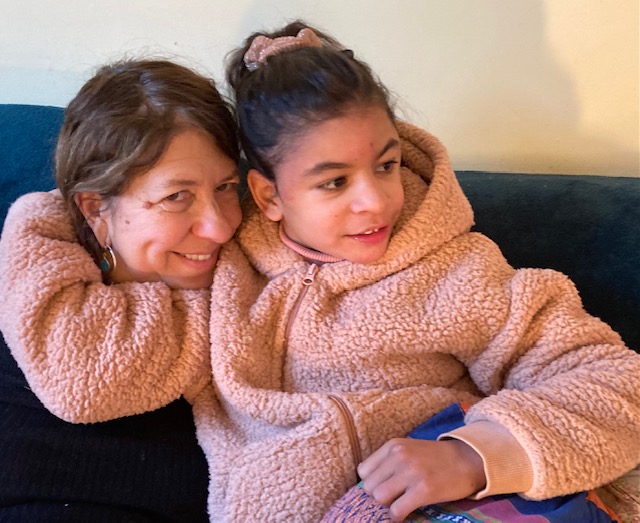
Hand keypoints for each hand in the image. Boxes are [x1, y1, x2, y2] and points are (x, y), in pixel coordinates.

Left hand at [357, 438, 485, 520]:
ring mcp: (411, 472)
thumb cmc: (435, 458)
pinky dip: (398, 516)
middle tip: (393, 498)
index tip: (383, 487)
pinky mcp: (424, 490)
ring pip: (379, 498)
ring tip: (400, 504)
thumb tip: (368, 485)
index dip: (371, 483)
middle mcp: (399, 456)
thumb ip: (389, 461)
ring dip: (388, 506)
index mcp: (393, 446)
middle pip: (369, 487)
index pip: (363, 471)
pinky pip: (397, 510)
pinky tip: (406, 513)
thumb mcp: (409, 449)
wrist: (468, 459)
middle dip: (378, 496)